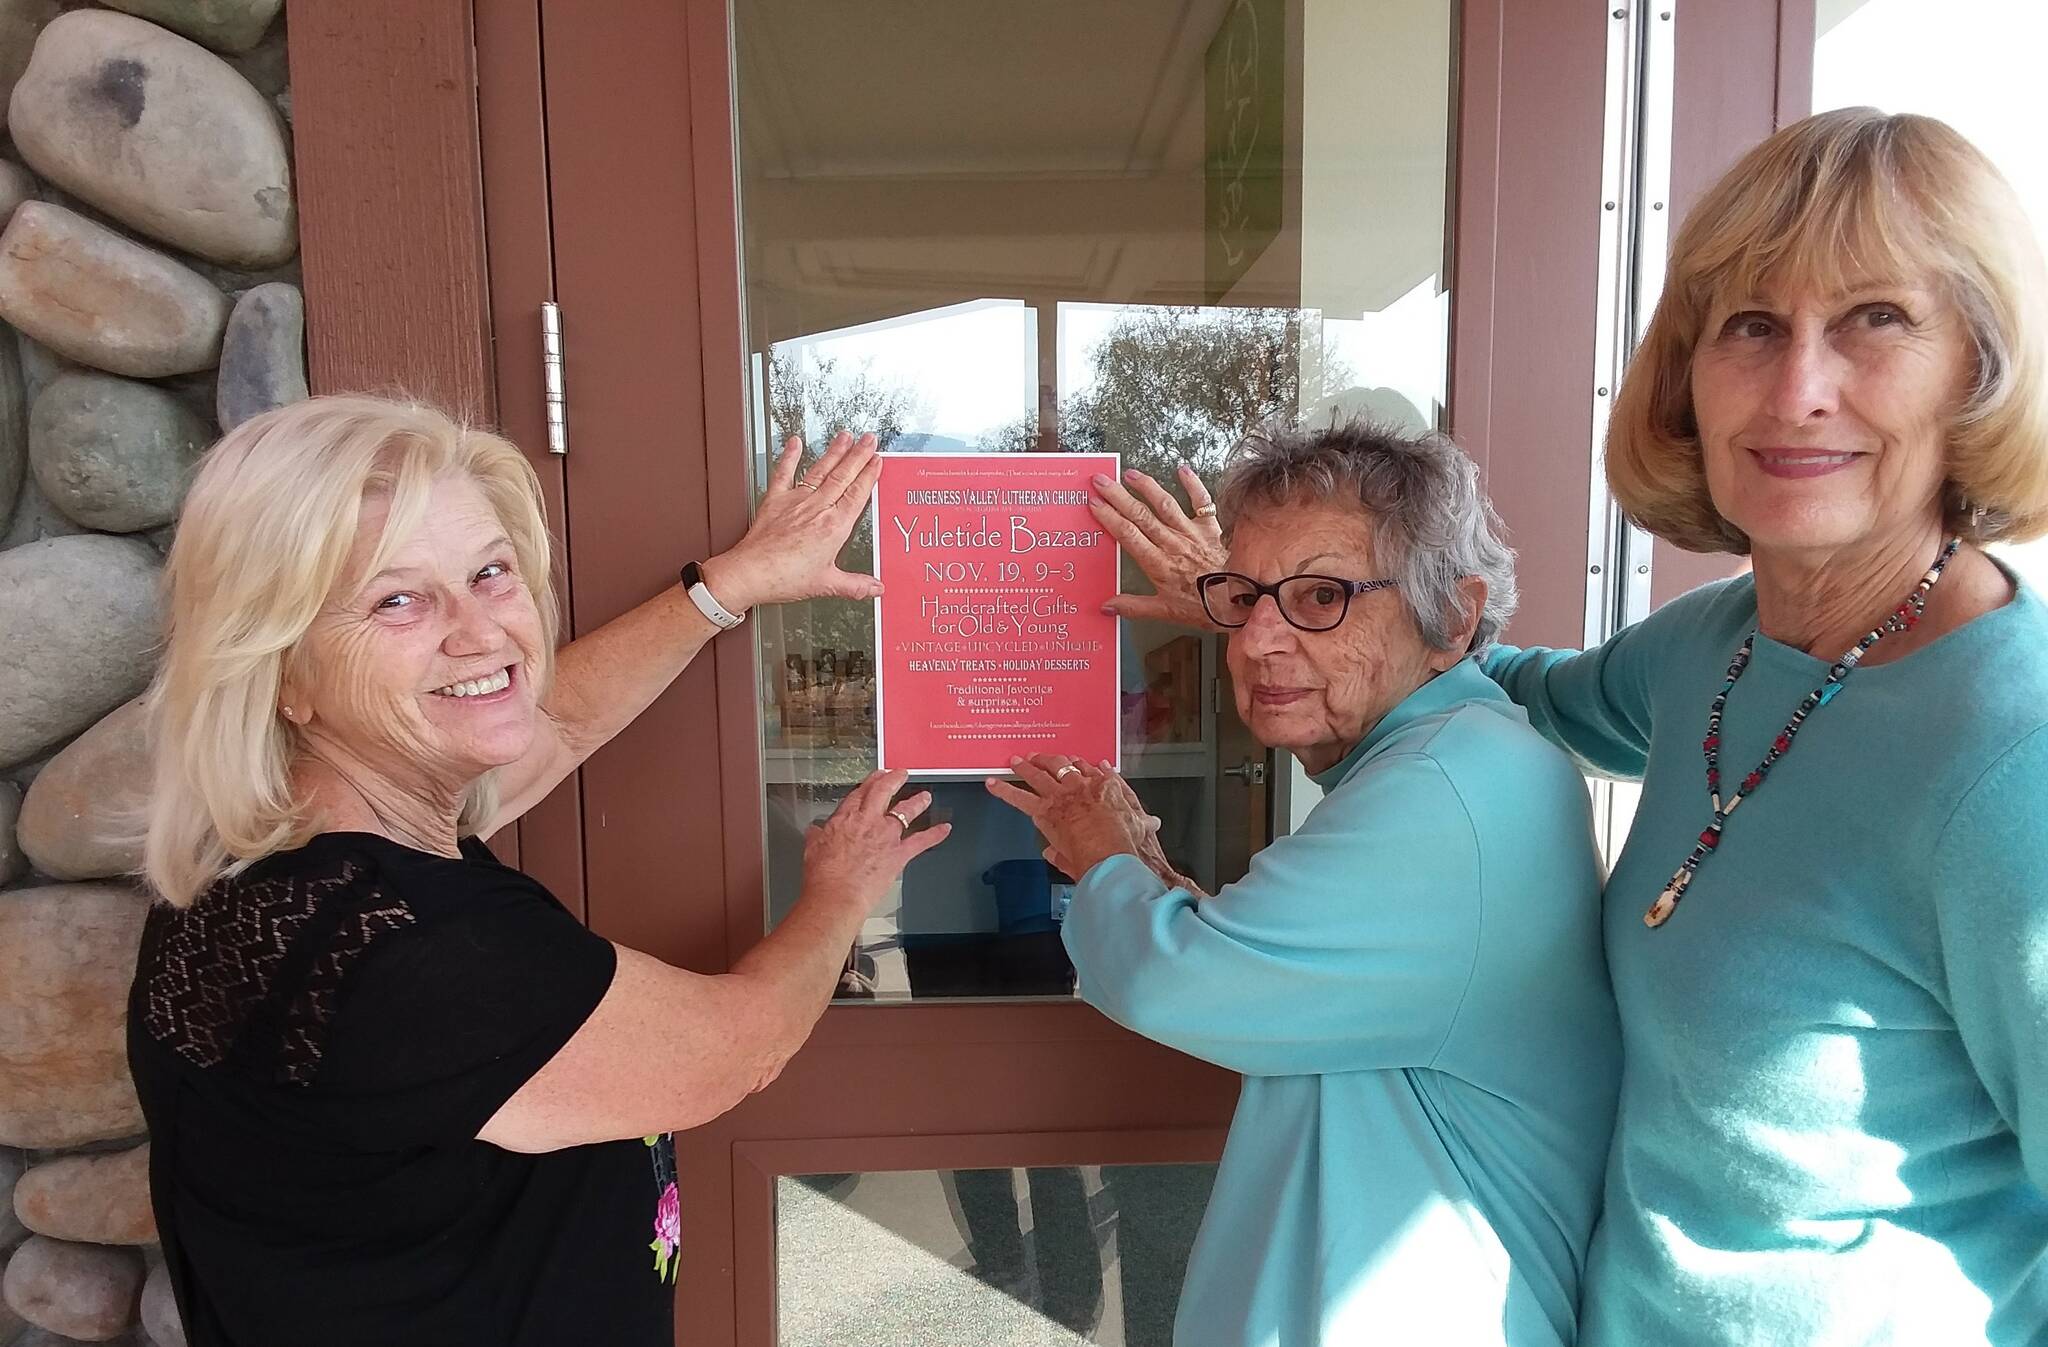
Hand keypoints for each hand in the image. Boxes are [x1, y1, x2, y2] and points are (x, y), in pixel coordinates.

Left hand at [704, 431, 884, 610]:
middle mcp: (817, 509)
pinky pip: (784, 474)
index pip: (857, 494)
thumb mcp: (827, 584)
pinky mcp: (775, 501)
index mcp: (833, 528)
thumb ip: (855, 585)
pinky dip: (789, 456)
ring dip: (834, 451)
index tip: (877, 461)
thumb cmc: (784, 578)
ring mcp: (796, 502)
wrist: (750, 573)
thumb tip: (875, 588)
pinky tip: (795, 442)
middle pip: (843, 476)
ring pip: (820, 470)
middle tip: (869, 439)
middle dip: (858, 455)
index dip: (869, 475)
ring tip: (845, 436)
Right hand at [803, 770, 949, 912]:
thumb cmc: (823, 877)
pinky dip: (935, 835)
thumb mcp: (812, 848)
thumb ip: (816, 835)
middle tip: (900, 773)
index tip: (876, 776)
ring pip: (906, 811)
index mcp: (846, 819)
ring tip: (925, 796)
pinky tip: (944, 829)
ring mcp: (886, 836)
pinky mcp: (899, 854)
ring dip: (918, 801)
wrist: (837, 896)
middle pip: (884, 792)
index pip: (860, 793)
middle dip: (894, 779)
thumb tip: (814, 831)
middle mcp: (868, 821)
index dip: (870, 782)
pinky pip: (922, 841)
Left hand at [984, 755, 1160, 878]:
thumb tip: (1152, 822)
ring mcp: (1060, 795)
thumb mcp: (1141, 827)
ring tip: (1015, 761)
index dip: (1081, 766)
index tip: (1076, 764)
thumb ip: (1143, 821)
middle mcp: (1080, 785)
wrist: (1107, 852)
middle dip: (1050, 759)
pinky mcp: (1044, 810)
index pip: (1090, 769)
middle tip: (1040, 756)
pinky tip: (992, 784)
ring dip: (1026, 767)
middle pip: (1062, 764)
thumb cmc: (1123, 842)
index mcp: (1104, 786)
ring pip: (1039, 775)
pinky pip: (1019, 797)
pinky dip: (1003, 790)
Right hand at [1089, 465, 1228, 630]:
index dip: (1109, 517)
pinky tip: (1182, 470)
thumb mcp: (1165, 612)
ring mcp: (1191, 533)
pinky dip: (1192, 484)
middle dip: (1118, 495)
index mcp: (1158, 564)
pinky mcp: (1211, 528)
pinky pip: (1201, 501)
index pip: (1127, 535)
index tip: (1095, 503)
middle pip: (1140, 514)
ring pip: (1164, 503)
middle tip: (1102, 481)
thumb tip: (1108, 607)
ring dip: (1146, 487)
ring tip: (1130, 474)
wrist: (1241, 603)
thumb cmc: (1206, 607)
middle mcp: (1173, 543)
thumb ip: (1134, 607)